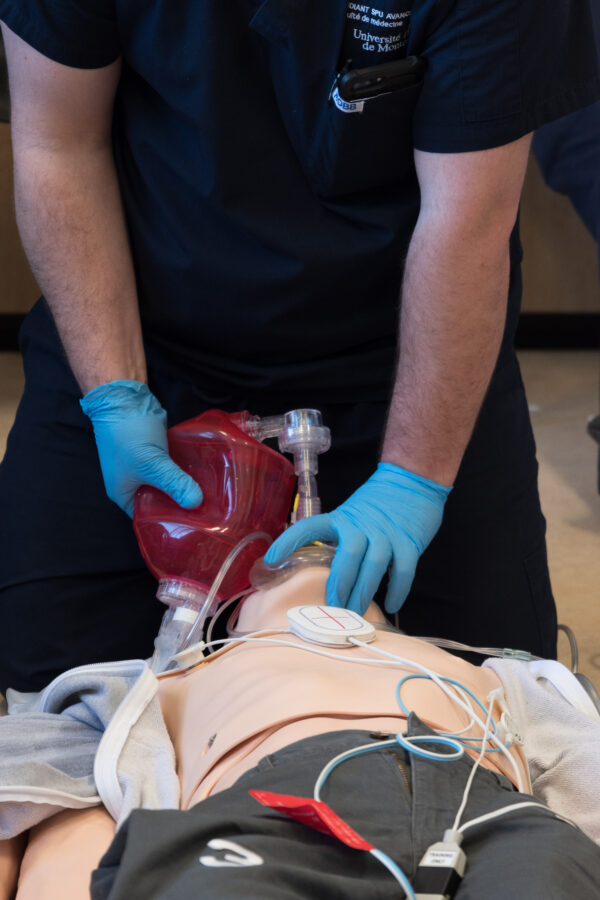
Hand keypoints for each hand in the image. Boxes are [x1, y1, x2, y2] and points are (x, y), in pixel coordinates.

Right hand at [80, 380, 202, 516]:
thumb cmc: (128, 434)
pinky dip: (186, 472)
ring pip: (169, 485)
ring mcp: (146, 469)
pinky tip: (206, 476)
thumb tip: (196, 502)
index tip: (195, 527)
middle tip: (209, 512)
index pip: (149, 519)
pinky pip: (174, 469)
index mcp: (124, 495)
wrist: (123, 398)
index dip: (170, 524)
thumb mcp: (151, 464)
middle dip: (182, 506)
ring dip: (186, 488)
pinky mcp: (157, 454)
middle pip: (162, 503)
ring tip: (212, 497)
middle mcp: (134, 485)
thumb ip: (174, 483)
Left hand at [264, 463, 450, 614]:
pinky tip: (391, 605)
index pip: (310, 527)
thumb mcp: (349, 516)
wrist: (411, 482)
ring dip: (364, 593)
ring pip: (373, 566)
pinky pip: (402, 570)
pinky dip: (397, 590)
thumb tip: (315, 571)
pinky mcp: (409, 542)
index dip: (289, 541)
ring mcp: (387, 534)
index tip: (271, 558)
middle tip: (332, 608)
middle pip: (348, 556)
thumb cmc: (376, 506)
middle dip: (339, 585)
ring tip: (356, 613)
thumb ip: (336, 539)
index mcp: (340, 519)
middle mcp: (361, 526)